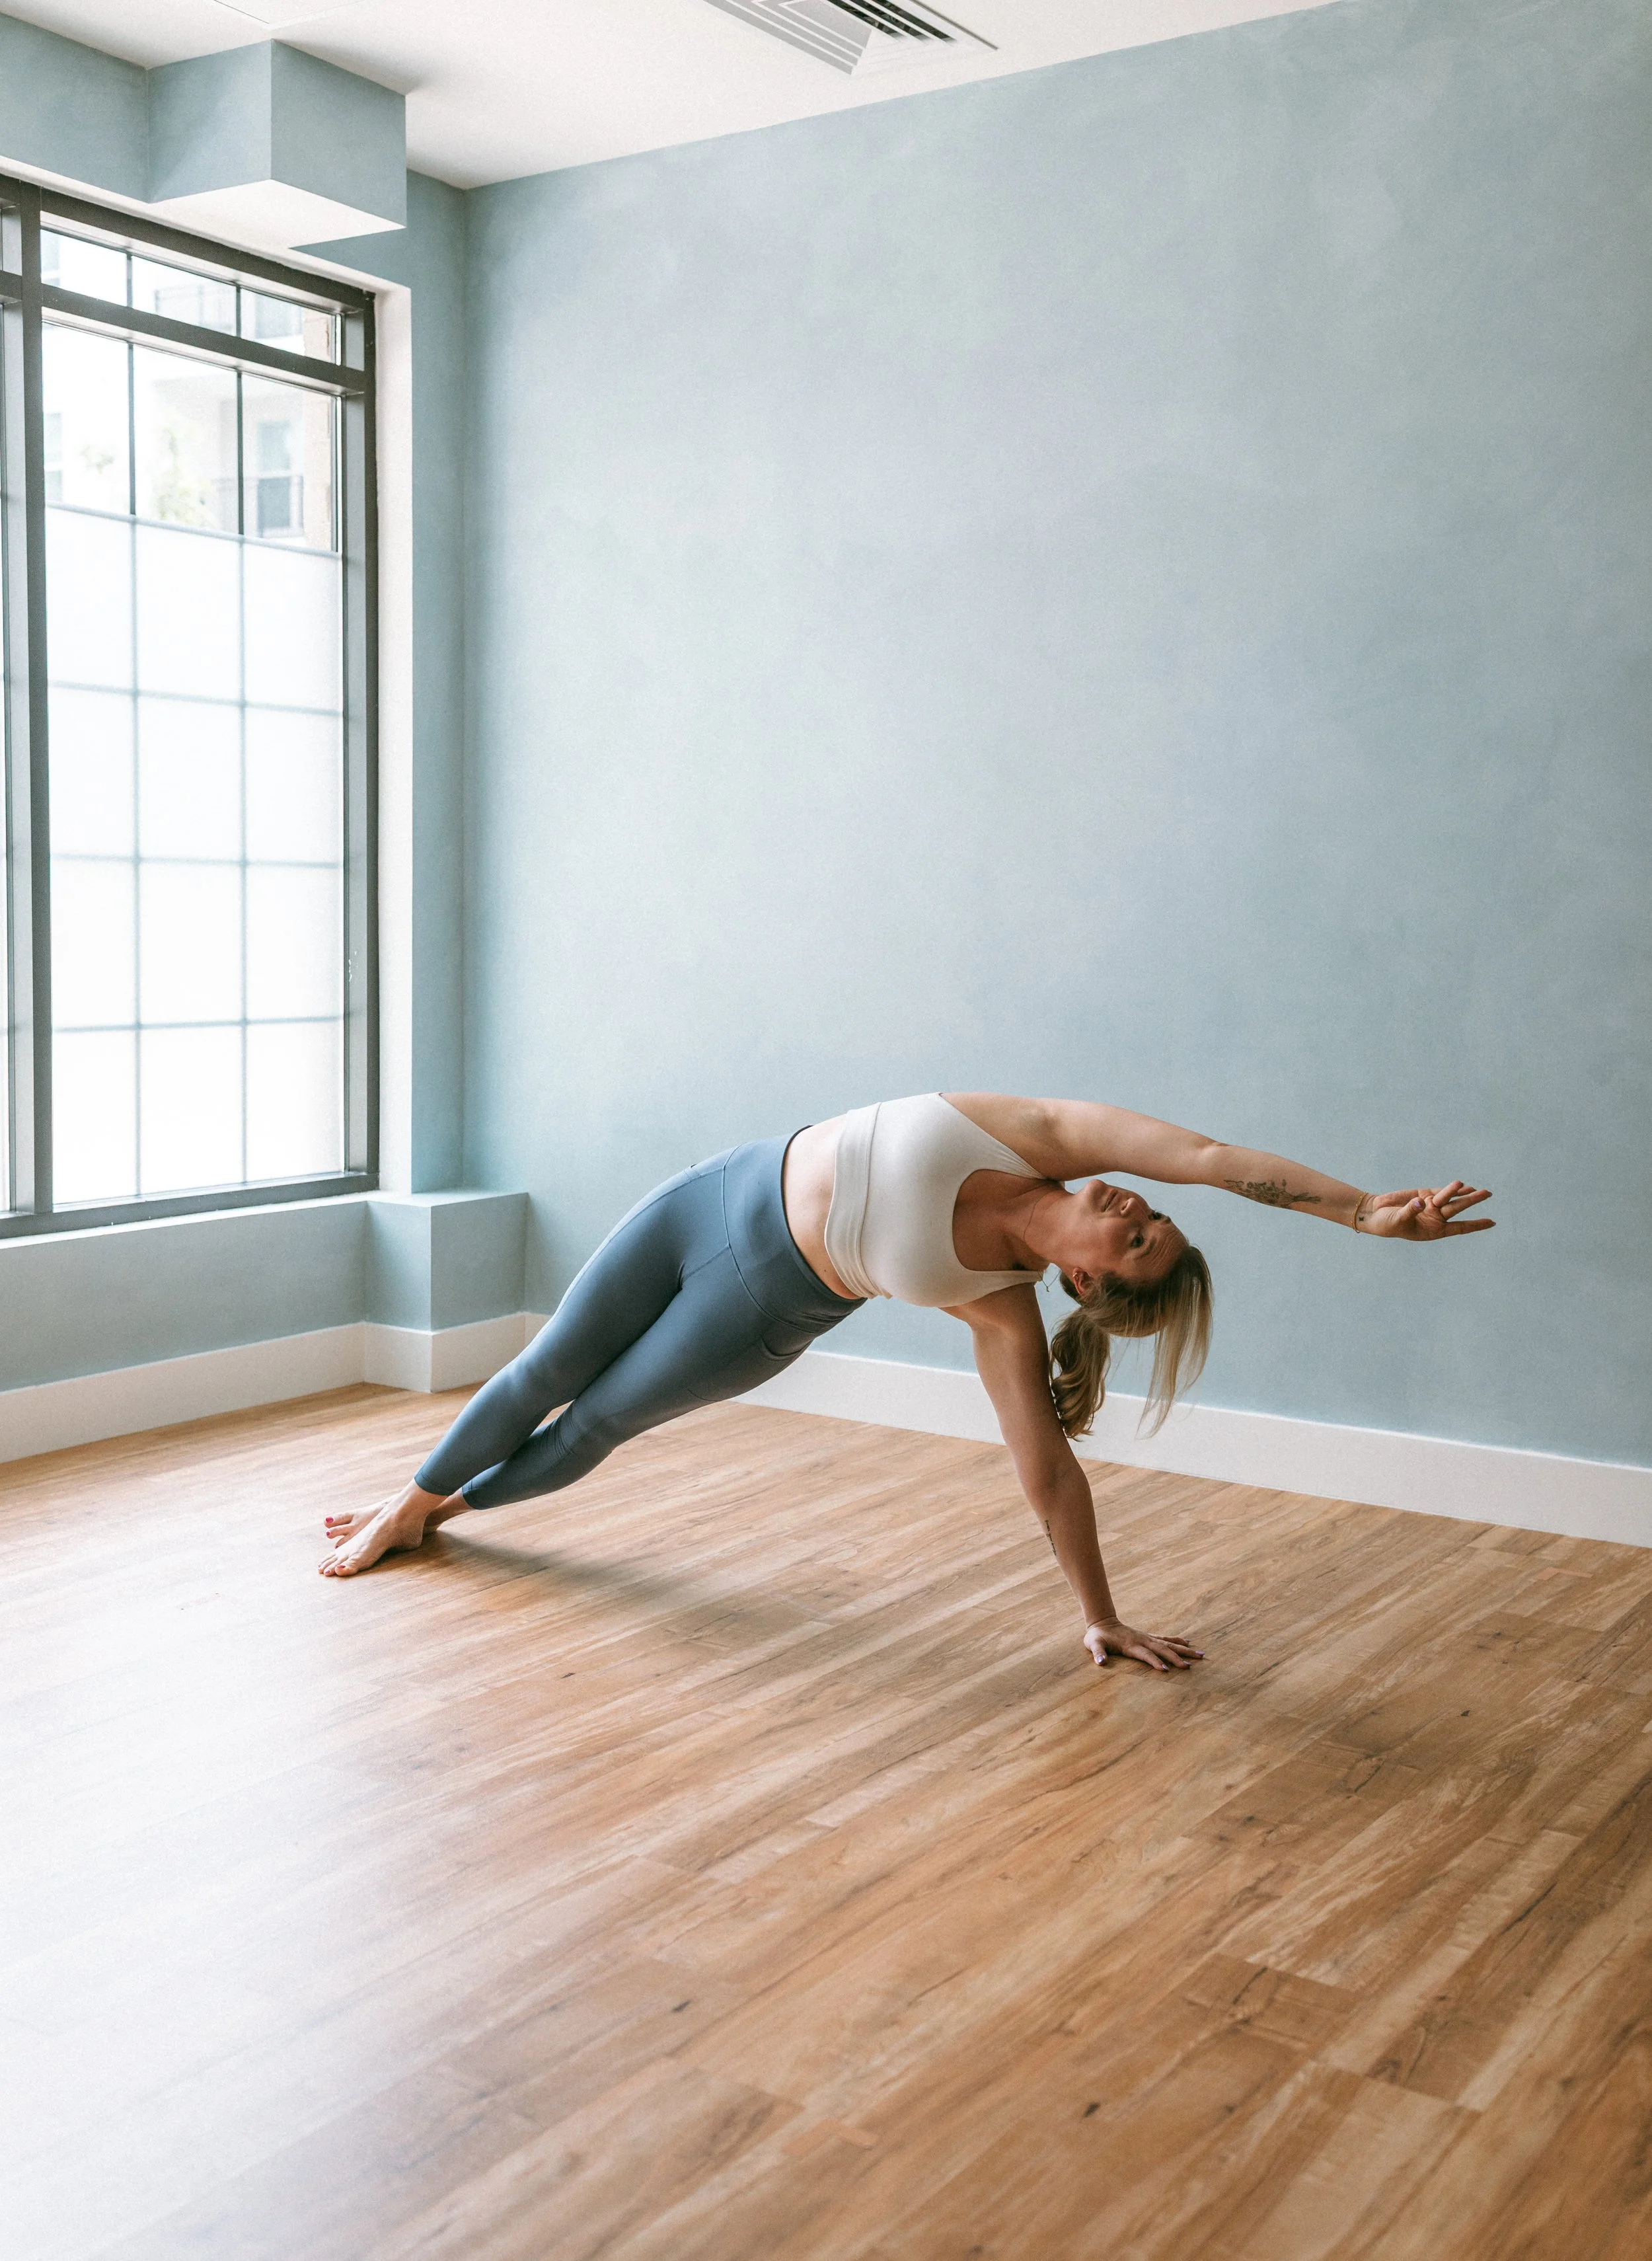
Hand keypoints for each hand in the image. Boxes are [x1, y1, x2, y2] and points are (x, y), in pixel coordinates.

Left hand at [1084, 1619, 1203, 1671]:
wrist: (1102, 1622)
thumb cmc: (1096, 1636)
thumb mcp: (1093, 1644)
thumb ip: (1098, 1653)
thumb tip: (1100, 1662)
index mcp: (1130, 1645)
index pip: (1145, 1654)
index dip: (1154, 1661)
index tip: (1166, 1670)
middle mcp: (1142, 1640)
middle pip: (1162, 1649)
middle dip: (1176, 1657)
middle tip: (1190, 1667)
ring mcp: (1146, 1637)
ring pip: (1168, 1643)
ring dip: (1184, 1649)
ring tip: (1200, 1654)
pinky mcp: (1148, 1637)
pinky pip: (1166, 1638)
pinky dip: (1177, 1641)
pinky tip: (1189, 1644)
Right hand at [1358, 1182, 1493, 1239]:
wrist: (1375, 1214)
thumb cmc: (1387, 1223)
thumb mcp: (1398, 1220)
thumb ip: (1410, 1211)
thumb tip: (1422, 1202)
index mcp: (1433, 1230)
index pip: (1459, 1228)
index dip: (1475, 1225)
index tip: (1492, 1222)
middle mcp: (1436, 1218)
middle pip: (1458, 1209)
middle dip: (1473, 1201)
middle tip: (1487, 1193)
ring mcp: (1431, 1206)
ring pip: (1450, 1198)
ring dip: (1464, 1193)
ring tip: (1478, 1187)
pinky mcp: (1424, 1195)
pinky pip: (1442, 1191)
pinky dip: (1453, 1189)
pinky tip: (1464, 1185)